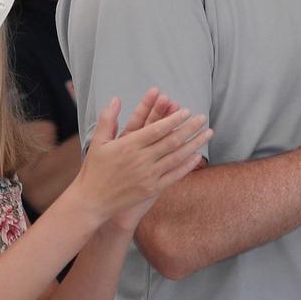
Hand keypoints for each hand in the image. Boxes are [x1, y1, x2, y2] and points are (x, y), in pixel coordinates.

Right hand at [67, 89, 212, 228]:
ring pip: (177, 157)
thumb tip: (116, 98)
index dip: (173, 119)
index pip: (156, 129)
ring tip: (208, 133)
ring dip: (195, 144)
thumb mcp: (98, 142)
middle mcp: (141, 159)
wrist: (92, 201)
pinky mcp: (152, 189)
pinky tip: (197, 156)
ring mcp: (148, 175)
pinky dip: (187, 165)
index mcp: (128, 145)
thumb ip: (108, 119)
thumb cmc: (94, 169)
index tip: (186, 111)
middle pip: (171, 141)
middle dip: (190, 128)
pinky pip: (174, 175)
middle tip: (202, 117)